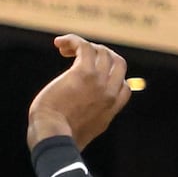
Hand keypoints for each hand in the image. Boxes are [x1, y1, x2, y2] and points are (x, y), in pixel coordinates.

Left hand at [26, 34, 132, 150]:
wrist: (52, 135)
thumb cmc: (57, 136)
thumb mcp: (81, 132)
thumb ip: (86, 120)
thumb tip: (76, 116)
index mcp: (111, 109)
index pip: (125, 85)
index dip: (110, 74)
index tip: (90, 73)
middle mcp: (109, 94)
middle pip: (118, 62)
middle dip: (101, 54)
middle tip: (78, 56)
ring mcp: (99, 82)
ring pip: (101, 51)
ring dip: (83, 45)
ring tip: (64, 49)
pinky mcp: (83, 73)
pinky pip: (84, 46)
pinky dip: (73, 40)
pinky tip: (60, 43)